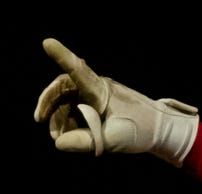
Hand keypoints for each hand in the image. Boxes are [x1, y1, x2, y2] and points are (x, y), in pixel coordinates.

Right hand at [33, 38, 199, 165]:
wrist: (162, 131)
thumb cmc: (141, 131)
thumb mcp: (113, 139)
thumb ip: (85, 141)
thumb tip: (59, 143)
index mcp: (101, 90)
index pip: (79, 71)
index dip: (62, 57)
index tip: (47, 43)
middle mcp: (97, 87)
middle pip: (63, 87)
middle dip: (50, 103)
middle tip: (39, 120)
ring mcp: (97, 95)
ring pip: (68, 101)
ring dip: (60, 117)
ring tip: (58, 138)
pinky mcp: (98, 104)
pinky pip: (77, 108)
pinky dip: (71, 121)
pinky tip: (69, 136)